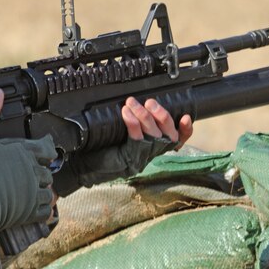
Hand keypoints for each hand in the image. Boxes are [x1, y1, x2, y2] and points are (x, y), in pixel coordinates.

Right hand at [0, 88, 55, 231]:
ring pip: (49, 190)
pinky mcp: (31, 212)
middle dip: (40, 170)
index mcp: (23, 151)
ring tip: (31, 190)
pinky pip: (46, 211)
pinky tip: (33, 208)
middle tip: (29, 171)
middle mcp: (33, 171)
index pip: (46, 146)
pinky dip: (42, 210)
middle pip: (47, 169)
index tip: (43, 148)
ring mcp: (34, 193)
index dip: (45, 147)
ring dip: (42, 189)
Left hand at [52, 97, 193, 196]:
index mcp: (152, 150)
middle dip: (162, 116)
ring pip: (154, 137)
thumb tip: (137, 103)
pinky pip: (137, 141)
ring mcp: (141, 160)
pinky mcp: (130, 161)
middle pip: (168, 136)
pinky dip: (133, 125)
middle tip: (149, 102)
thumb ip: (133, 124)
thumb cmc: (99, 149)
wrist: (81, 167)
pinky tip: (127, 113)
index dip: (185, 130)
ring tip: (133, 103)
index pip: (177, 141)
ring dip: (145, 117)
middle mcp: (150, 156)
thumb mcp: (120, 135)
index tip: (186, 116)